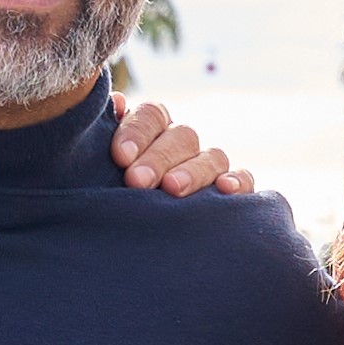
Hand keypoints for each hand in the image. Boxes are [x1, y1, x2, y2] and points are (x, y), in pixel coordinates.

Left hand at [110, 95, 252, 196]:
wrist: (129, 242)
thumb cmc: (108, 200)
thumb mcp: (99, 171)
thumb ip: (101, 138)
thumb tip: (119, 102)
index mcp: (151, 131)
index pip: (151, 115)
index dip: (137, 131)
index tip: (120, 157)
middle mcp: (182, 144)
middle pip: (181, 136)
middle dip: (158, 158)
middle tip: (137, 180)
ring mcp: (209, 167)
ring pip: (212, 157)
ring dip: (193, 171)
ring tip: (172, 188)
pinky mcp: (232, 192)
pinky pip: (244, 178)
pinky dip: (238, 181)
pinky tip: (225, 189)